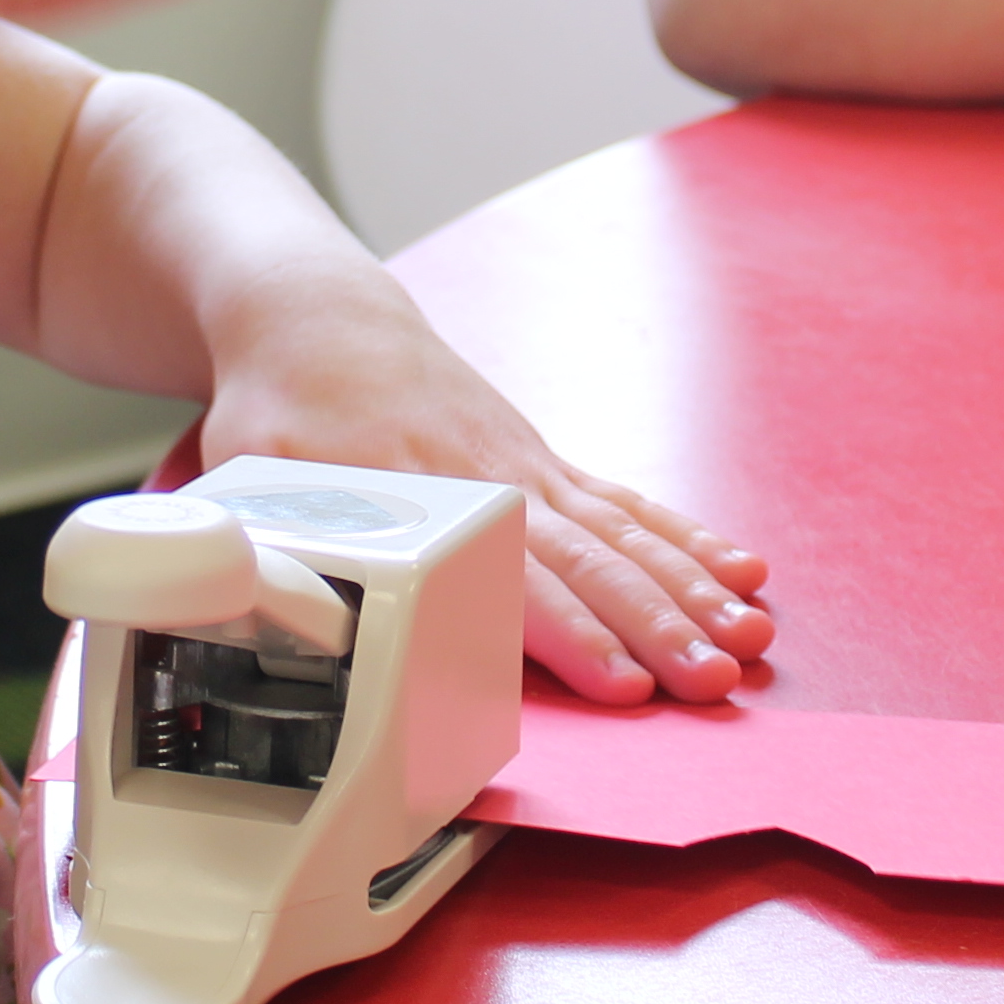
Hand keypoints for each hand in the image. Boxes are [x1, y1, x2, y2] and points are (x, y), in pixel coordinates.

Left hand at [193, 282, 771, 705]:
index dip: (573, 636)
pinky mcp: (546, 464)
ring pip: (626, 537)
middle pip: (593, 565)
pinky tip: (740, 572)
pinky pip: (628, 505)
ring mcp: (532, 471)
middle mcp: (499, 482)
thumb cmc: (290, 406)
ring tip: (749, 637)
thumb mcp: (254, 469)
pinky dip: (686, 539)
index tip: (625, 683)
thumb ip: (268, 535)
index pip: (516, 580)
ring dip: (691, 590)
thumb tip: (269, 591)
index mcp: (432, 495)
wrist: (320, 320)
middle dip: (660, 626)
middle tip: (715, 678)